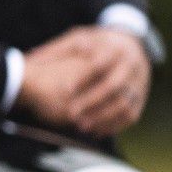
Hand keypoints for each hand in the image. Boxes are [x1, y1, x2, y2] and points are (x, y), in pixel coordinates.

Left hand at [16, 27, 150, 138]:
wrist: (131, 43)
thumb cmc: (97, 43)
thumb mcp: (78, 39)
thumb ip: (56, 49)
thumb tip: (30, 58)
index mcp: (112, 48)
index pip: (99, 63)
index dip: (83, 77)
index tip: (66, 90)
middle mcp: (129, 64)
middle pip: (114, 85)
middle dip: (93, 101)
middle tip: (72, 114)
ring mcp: (139, 81)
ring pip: (125, 103)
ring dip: (104, 117)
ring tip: (82, 127)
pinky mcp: (141, 96)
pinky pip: (132, 114)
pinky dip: (115, 126)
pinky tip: (98, 132)